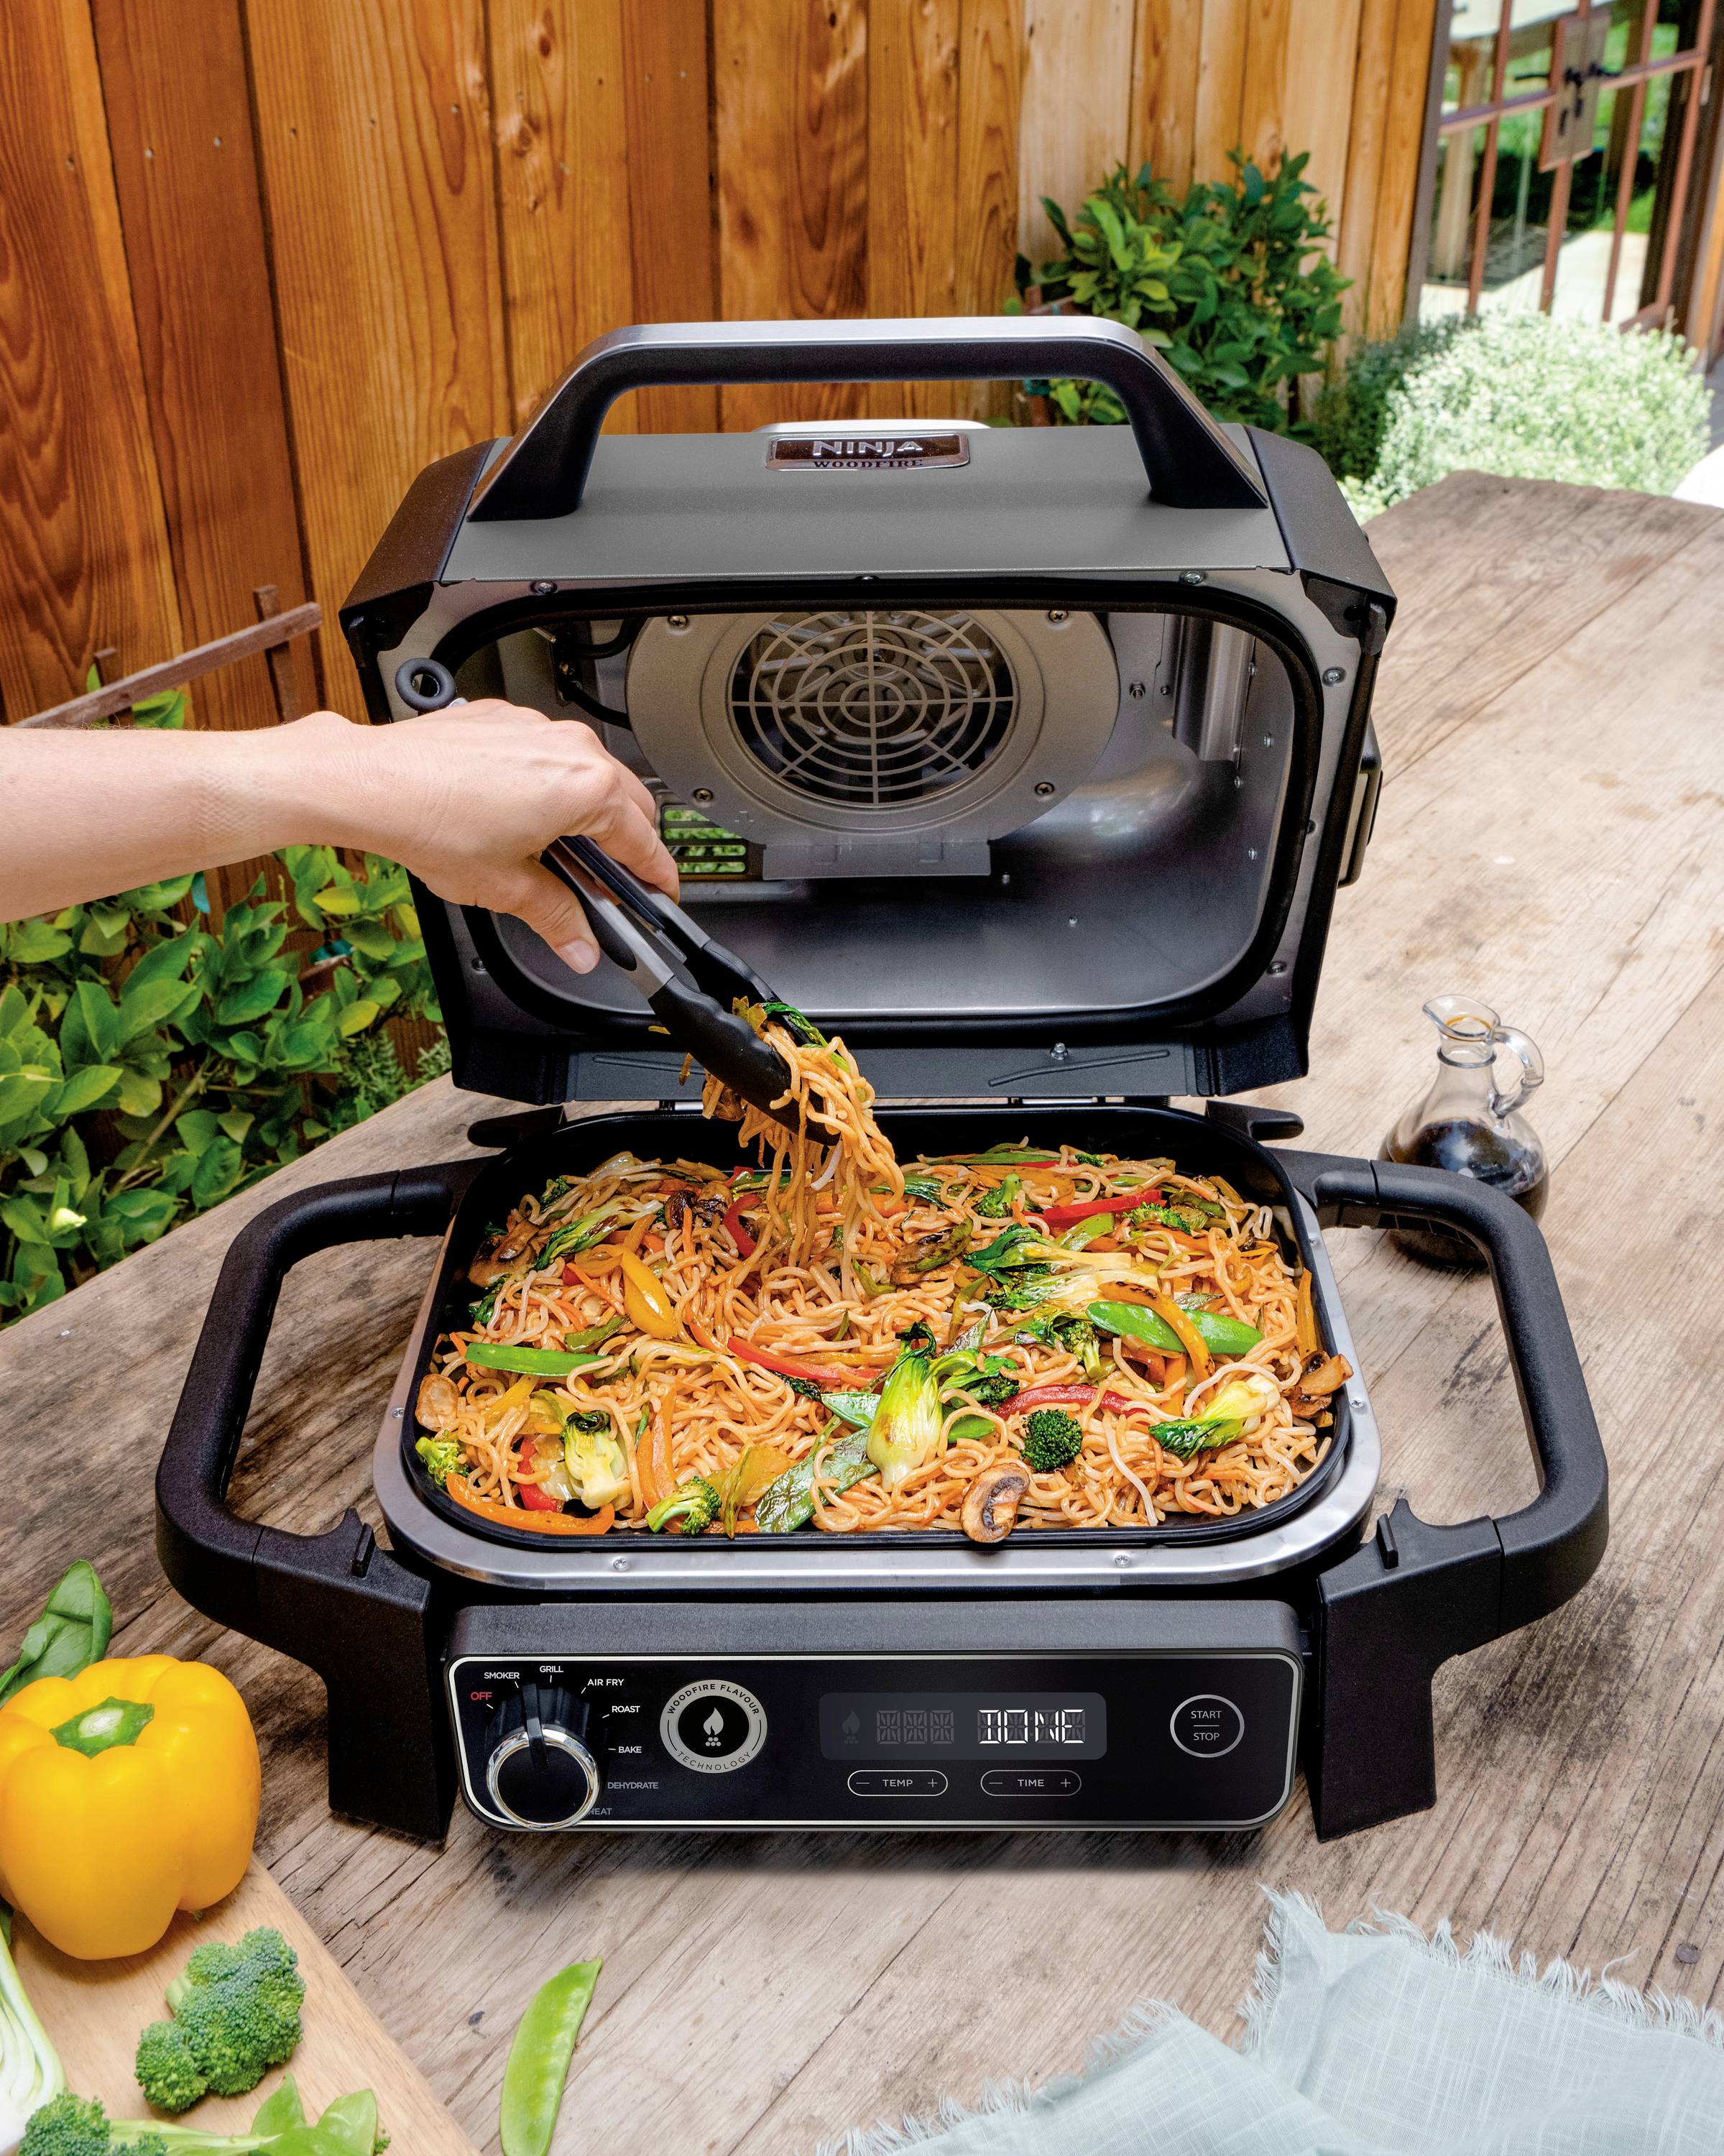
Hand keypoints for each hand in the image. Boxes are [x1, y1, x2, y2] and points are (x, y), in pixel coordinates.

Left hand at [297, 702, 678, 971]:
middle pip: (628, 802)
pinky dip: (548, 784)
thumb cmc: (429, 821)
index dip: (656, 879)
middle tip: (605, 884)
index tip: (659, 897)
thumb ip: (556, 918)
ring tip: (555, 851)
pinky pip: (547, 753)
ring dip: (586, 811)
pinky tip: (516, 815)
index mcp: (587, 788)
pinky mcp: (505, 719)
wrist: (367, 781)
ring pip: (588, 773)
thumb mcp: (505, 887)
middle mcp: (571, 747)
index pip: (645, 843)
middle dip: (626, 844)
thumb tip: (579, 945)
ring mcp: (538, 727)